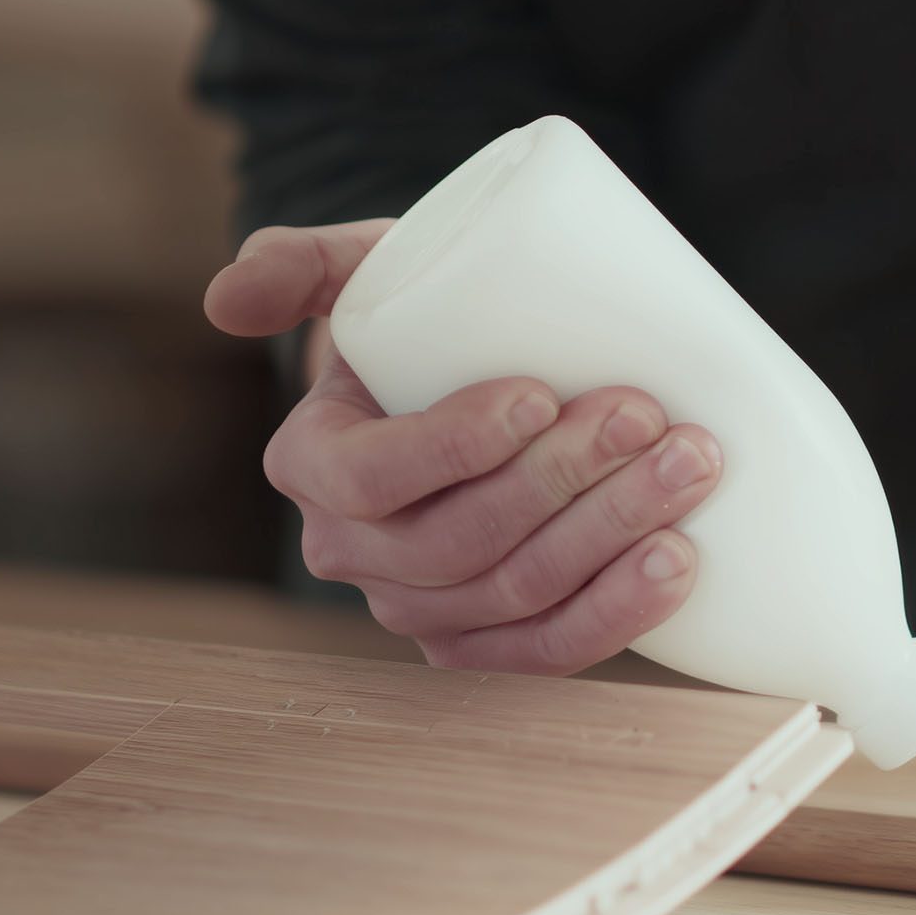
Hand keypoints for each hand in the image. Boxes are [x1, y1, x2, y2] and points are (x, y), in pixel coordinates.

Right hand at [203, 221, 722, 673]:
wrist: (479, 374)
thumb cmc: (425, 314)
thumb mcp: (364, 270)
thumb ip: (300, 262)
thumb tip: (226, 301)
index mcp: (311, 466)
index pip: (371, 480)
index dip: (455, 448)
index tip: (540, 394)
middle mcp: (354, 553)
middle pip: (460, 544)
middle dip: (563, 484)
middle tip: (647, 416)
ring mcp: (422, 609)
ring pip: (516, 595)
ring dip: (610, 537)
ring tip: (689, 466)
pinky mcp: (489, 642)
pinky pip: (548, 652)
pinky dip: (618, 613)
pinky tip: (677, 562)